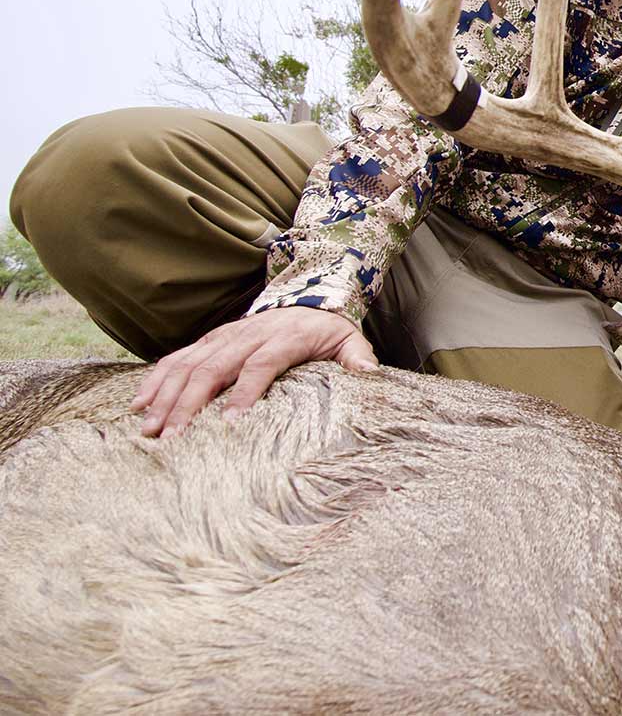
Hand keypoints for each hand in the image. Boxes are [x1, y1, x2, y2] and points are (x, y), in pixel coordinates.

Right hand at [130, 306, 376, 436]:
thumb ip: (357, 358)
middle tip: (172, 440)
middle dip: (189, 405)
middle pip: (214, 369)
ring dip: (165, 396)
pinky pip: (177, 358)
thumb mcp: (350, 340)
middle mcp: (248, 336)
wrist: (309, 296)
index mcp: (284, 339)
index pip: (261, 366)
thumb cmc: (328, 330)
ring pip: (189, 365)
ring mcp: (225, 337)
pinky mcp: (210, 340)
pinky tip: (138, 404)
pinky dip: (156, 380)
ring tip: (148, 429)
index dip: (245, 394)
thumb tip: (369, 375)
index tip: (229, 425)